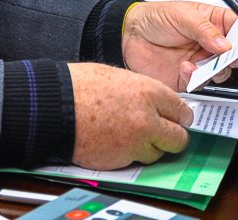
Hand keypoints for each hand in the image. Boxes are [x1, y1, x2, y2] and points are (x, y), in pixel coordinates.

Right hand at [69, 63, 192, 168]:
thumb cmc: (79, 87)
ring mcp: (136, 142)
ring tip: (128, 135)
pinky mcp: (122, 159)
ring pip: (157, 153)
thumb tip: (155, 103)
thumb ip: (142, 92)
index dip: (180, 117)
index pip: (183, 111)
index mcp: (148, 92)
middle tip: (162, 134)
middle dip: (171, 137)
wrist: (55, 106)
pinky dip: (129, 154)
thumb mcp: (117, 77)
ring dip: (148, 147)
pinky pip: (136, 161)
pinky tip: (115, 142)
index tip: (178, 120)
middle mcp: (148, 118)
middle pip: (179, 138)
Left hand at [120, 1, 237, 89]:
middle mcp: (209, 43)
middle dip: (233, 57)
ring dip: (215, 70)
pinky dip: (195, 78)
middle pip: (235, 54)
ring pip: (221, 72)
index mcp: (212, 22)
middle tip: (226, 57)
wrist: (127, 35)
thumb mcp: (180, 15)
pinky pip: (201, 83)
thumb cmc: (153, 18)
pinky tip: (185, 67)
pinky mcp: (188, 76)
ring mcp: (200, 60)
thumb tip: (225, 44)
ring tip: (203, 63)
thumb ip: (204, 30)